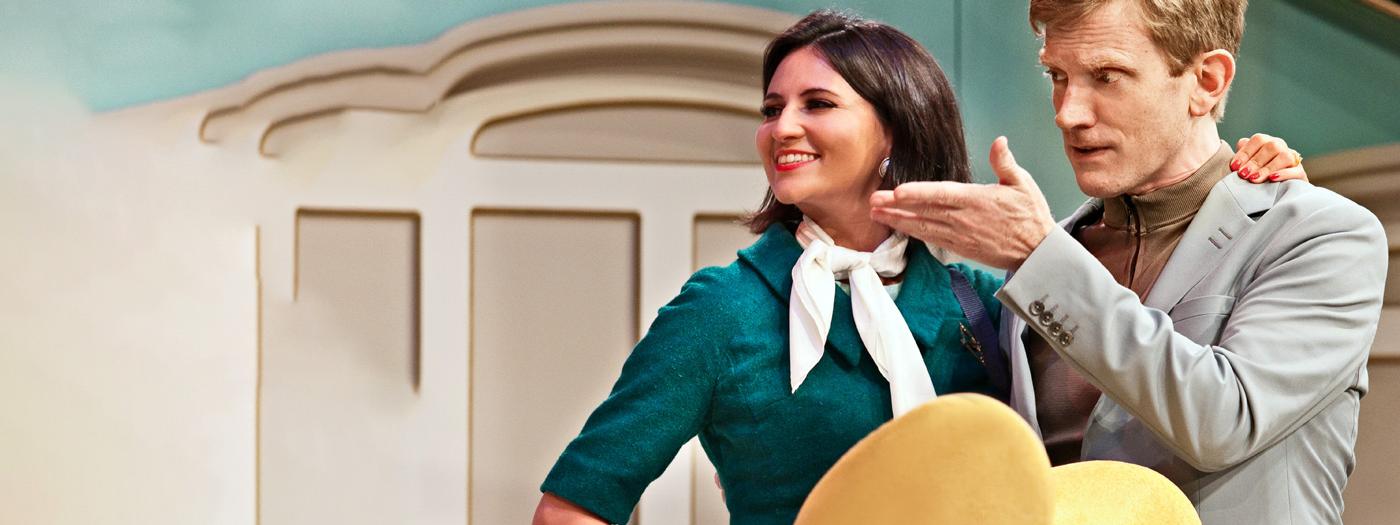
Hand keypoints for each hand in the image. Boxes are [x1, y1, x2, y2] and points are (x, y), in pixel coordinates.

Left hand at [869, 136, 1056, 269]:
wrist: (1037, 252)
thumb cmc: (1030, 215)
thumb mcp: (1022, 183)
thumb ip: (1005, 162)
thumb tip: (999, 141)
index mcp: (977, 199)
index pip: (942, 194)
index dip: (919, 193)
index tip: (897, 191)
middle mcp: (963, 218)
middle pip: (924, 211)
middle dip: (896, 207)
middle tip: (873, 202)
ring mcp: (959, 234)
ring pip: (922, 227)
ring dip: (898, 220)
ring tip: (876, 214)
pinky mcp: (959, 246)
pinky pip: (930, 239)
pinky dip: (912, 233)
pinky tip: (897, 226)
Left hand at [1232, 133, 1306, 182]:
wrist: (1277, 191)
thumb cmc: (1255, 175)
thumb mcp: (1246, 165)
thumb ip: (1242, 157)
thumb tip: (1237, 151)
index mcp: (1267, 142)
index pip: (1258, 140)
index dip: (1245, 152)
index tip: (1234, 167)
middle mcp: (1281, 147)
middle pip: (1271, 146)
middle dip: (1255, 162)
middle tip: (1243, 174)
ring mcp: (1292, 159)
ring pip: (1284, 156)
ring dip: (1267, 168)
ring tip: (1254, 179)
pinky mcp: (1300, 173)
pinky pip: (1296, 170)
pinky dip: (1284, 174)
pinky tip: (1272, 179)